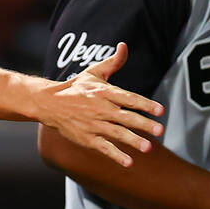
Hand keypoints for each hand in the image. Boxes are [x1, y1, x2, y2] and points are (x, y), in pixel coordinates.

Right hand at [42, 42, 165, 167]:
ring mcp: (93, 124)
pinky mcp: (86, 138)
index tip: (160, 110)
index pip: (128, 98)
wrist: (49, 103)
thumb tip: (124, 46)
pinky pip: (103, 147)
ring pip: (116, 134)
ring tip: (148, 148)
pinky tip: (128, 162)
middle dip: (143, 124)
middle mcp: (100, 108)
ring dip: (133, 141)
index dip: (145, 104)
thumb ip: (113, 62)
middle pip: (125, 117)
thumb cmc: (76, 88)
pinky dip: (115, 155)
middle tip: (160, 130)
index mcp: (104, 92)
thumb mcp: (94, 72)